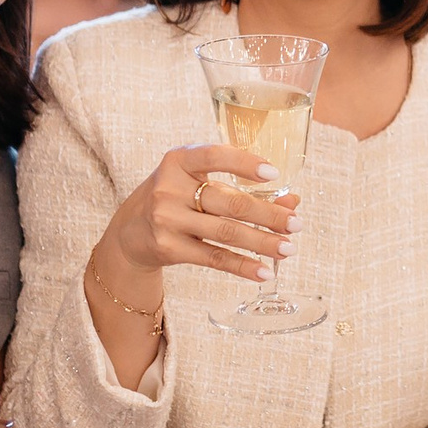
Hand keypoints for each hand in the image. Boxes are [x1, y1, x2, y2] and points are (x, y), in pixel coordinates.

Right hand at [99, 145, 299, 288]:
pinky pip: (214, 257)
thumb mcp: (200, 183)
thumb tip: (293, 201)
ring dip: (262, 242)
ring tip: (288, 248)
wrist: (130, 232)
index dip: (245, 163)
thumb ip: (242, 186)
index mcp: (179, 160)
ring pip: (226, 232)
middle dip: (268, 214)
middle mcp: (169, 187)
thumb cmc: (175, 198)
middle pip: (230, 202)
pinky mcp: (168, 247)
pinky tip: (265, 271)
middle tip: (297, 224)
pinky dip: (243, 265)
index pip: (215, 156)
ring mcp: (167, 219)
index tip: (273, 174)